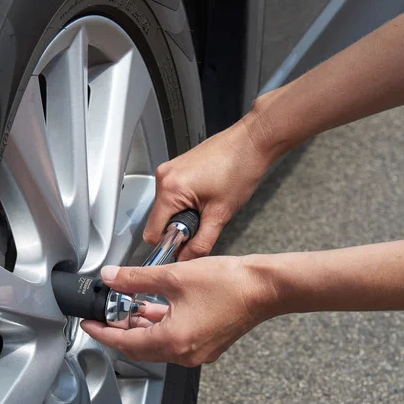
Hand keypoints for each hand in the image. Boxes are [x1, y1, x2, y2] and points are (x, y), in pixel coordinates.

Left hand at [80, 258, 277, 366]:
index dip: (102, 332)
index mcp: (173, 341)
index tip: (88, 324)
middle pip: (140, 347)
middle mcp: (185, 353)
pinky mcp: (208, 344)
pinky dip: (160, 326)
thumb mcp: (173, 275)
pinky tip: (155, 307)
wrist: (265, 288)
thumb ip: (135, 278)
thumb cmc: (229, 284)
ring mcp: (198, 352)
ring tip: (128, 305)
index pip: (125, 343)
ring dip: (141, 326)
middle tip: (106, 312)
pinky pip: (175, 340)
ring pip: (158, 344)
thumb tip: (112, 277)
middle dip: (120, 329)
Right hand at [144, 118, 278, 260]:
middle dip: (179, 229)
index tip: (185, 246)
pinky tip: (205, 197)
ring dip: (183, 216)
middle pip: (158, 221)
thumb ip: (200, 243)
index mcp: (170, 189)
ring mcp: (168, 170)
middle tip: (205, 222)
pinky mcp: (175, 168)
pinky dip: (185, 203)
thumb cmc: (240, 169)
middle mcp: (163, 177)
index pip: (152, 233)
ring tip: (208, 207)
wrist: (251, 143)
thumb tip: (186, 260)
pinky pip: (172, 196)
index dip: (169, 245)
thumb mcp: (220, 215)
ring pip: (166, 209)